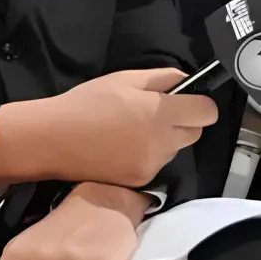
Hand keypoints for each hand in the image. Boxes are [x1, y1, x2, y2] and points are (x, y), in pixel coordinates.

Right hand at [0, 67, 217, 187]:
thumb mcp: (126, 79)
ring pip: (174, 149)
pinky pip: (156, 164)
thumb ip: (163, 78)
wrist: (53, 139)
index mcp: (162, 113)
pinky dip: (148, 155)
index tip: (187, 100)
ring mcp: (152, 165)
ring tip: (133, 129)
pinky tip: (123, 146)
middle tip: (155, 112)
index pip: (207, 112)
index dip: (201, 103)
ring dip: (164, 139)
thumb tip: (186, 81)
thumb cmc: (88, 102)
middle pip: (194, 133)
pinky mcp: (139, 181)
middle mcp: (163, 142)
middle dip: (183, 121)